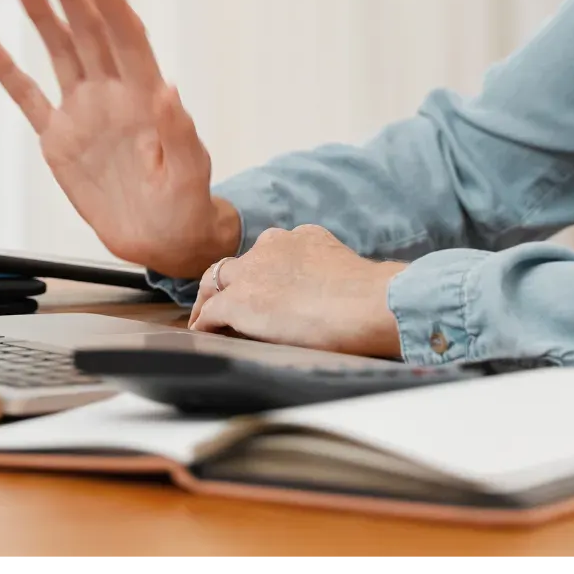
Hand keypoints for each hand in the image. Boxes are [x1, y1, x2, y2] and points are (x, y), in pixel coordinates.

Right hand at [0, 0, 239, 277]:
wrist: (163, 238)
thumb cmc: (186, 204)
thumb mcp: (190, 173)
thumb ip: (180, 134)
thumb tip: (168, 91)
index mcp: (147, 98)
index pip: (128, 41)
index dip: (112, 5)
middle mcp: (114, 94)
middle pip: (90, 32)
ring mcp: (85, 112)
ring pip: (60, 52)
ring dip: (43, 14)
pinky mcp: (60, 138)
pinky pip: (30, 98)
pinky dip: (9, 72)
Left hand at [189, 225, 407, 358]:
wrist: (367, 303)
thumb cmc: (369, 299)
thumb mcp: (346, 272)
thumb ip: (330, 277)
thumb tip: (338, 297)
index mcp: (302, 237)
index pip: (271, 251)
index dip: (263, 271)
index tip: (264, 287)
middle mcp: (273, 245)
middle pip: (239, 262)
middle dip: (231, 282)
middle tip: (225, 302)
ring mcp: (254, 271)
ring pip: (217, 280)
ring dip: (211, 299)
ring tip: (206, 319)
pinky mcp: (239, 300)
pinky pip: (210, 312)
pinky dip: (205, 323)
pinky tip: (204, 335)